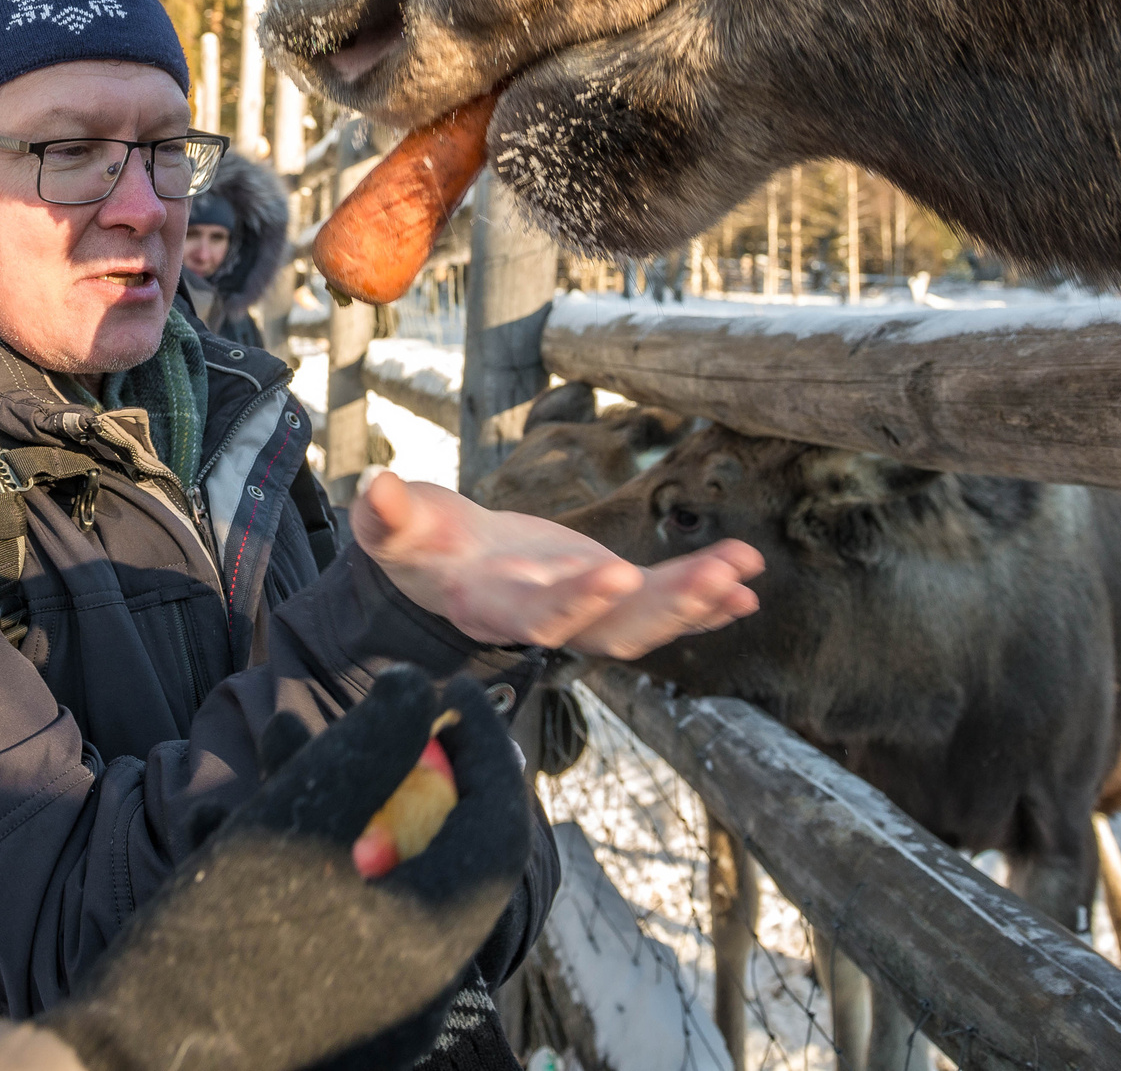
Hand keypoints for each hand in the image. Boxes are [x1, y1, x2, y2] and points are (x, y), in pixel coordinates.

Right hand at [23, 669, 533, 1070]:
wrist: (124, 1068)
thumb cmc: (217, 943)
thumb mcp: (295, 821)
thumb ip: (369, 745)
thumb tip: (420, 685)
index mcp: (436, 941)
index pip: (498, 827)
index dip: (482, 746)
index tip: (450, 686)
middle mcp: (419, 984)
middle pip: (429, 848)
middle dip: (388, 763)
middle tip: (366, 709)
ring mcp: (369, 1011)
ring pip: (366, 877)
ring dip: (324, 800)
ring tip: (271, 732)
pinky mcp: (315, 1021)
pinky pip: (324, 923)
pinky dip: (288, 865)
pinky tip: (216, 825)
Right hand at [353, 471, 760, 657]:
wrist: (451, 568)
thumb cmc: (420, 545)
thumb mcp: (396, 529)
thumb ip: (386, 516)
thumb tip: (375, 489)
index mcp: (493, 606)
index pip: (538, 616)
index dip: (574, 601)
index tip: (614, 571)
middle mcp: (546, 622)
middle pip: (611, 632)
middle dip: (666, 608)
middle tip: (716, 578)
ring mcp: (584, 615)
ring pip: (645, 623)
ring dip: (697, 602)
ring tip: (743, 573)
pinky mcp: (609, 598)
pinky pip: (662, 609)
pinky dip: (704, 602)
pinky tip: (745, 587)